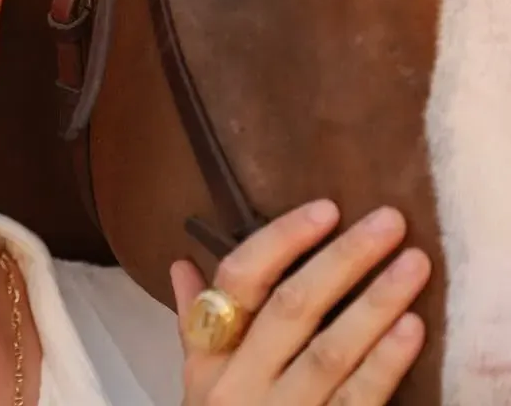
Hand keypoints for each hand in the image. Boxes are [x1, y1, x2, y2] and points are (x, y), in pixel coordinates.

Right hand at [171, 200, 430, 404]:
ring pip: (330, 351)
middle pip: (290, 309)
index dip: (281, 241)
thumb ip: (192, 322)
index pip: (237, 284)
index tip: (327, 209)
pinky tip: (411, 329)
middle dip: (342, 260)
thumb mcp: (196, 380)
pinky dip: (385, 364)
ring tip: (413, 264)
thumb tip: (182, 265)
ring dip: (376, 303)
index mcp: (208, 357)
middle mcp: (239, 384)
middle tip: (388, 222)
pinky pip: (356, 401)